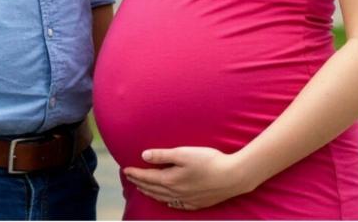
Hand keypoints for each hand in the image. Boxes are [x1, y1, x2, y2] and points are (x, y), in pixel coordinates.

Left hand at [123, 146, 248, 210]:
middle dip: (139, 182)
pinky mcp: (196, 203)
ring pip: (162, 197)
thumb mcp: (184, 153)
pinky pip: (175, 204)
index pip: (148, 177)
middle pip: (152, 188)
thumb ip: (163, 155)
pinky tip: (165, 200)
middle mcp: (176, 192)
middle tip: (130, 177)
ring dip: (149, 192)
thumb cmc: (208, 161)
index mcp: (171, 179)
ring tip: (142, 188)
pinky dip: (165, 201)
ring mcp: (186, 200)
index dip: (135, 173)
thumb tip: (143, 156)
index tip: (125, 169)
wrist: (232, 177)